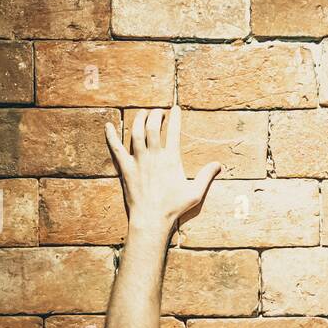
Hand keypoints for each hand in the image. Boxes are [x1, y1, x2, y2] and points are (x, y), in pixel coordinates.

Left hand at [105, 107, 220, 230]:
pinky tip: (108, 126)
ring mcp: (138, 160)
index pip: (173, 131)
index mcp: (171, 159)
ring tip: (142, 114)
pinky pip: (116, 148)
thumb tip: (218, 165)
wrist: (151, 218)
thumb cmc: (174, 208)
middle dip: (155, 114)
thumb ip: (206, 176)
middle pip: (152, 126)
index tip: (175, 109)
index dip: (175, 117)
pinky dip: (111, 135)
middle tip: (158, 112)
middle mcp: (154, 155)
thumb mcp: (195, 193)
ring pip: (136, 132)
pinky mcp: (125, 168)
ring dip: (139, 119)